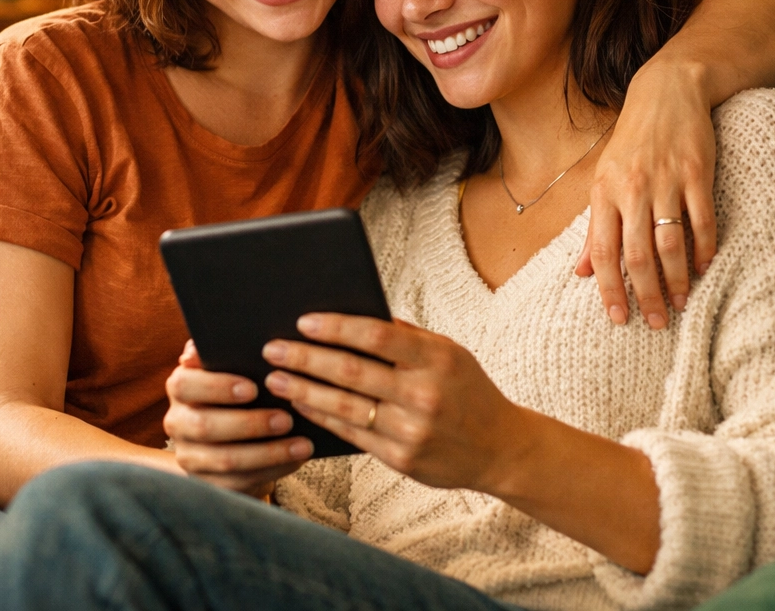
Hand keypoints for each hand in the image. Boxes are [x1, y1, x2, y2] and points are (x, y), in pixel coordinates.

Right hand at [164, 340, 312, 494]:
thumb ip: (228, 353)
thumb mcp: (232, 368)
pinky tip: (296, 460)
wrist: (230, 434)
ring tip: (302, 444)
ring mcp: (190, 456)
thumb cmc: (237, 389)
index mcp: (180, 386)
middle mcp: (177, 422)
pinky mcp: (207, 484)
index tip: (253, 388)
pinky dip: (272, 471)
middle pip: (206, 426)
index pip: (185, 384)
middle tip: (286, 418)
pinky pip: (238, 483)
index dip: (217, 386)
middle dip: (250, 423)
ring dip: (268, 452)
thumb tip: (214, 342)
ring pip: (225, 460)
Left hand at [263, 315, 519, 492]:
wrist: (501, 448)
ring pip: (344, 406)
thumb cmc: (467, 389)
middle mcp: (423, 394)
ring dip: (303, 391)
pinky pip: (352, 434)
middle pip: (351, 372)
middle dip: (306, 359)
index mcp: (436, 358)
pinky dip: (322, 417)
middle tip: (273, 348)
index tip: (303, 321)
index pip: (376, 335)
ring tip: (275, 378)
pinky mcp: (401, 460)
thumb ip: (406, 336)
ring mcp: (411, 430)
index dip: (336, 327)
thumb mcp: (448, 352)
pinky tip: (301, 405)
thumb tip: (353, 315)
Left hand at [576, 59, 716, 328]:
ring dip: (676, 279)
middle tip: (654, 323)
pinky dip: (704, 248)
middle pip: (636, 254)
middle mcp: (631, 189)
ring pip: (669, 242)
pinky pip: (702, 219)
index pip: (603, 251)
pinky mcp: (697, 173)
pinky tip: (704, 269)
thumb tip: (580, 272)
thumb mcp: (604, 180)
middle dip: (645, 294)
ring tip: (680, 303)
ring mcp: (665, 181)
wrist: (666, 94)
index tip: (617, 318)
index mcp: (604, 193)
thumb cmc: (631, 143)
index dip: (608, 288)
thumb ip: (594, 228)